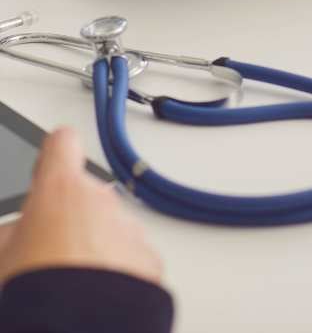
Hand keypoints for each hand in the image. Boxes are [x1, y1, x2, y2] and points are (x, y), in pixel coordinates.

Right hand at [0, 128, 162, 285]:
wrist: (74, 331)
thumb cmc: (33, 292)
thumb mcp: (1, 257)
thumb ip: (10, 234)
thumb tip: (16, 234)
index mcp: (60, 190)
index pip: (62, 144)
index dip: (53, 155)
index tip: (49, 165)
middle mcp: (100, 201)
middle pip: (85, 196)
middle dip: (70, 219)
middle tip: (47, 257)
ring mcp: (128, 230)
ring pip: (109, 228)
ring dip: (95, 247)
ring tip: (71, 286)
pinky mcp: (149, 261)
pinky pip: (130, 258)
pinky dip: (117, 273)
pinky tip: (96, 299)